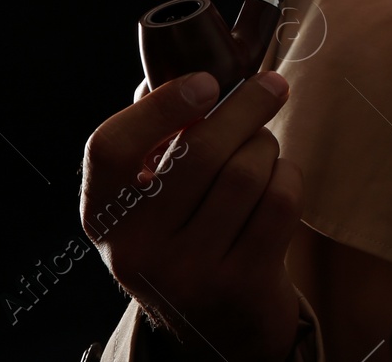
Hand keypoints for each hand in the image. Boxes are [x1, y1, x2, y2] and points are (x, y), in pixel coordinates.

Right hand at [81, 69, 302, 361]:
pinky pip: (278, 202)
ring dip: (266, 146)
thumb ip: (155, 135)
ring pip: (245, 173)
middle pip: (198, 153)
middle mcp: (136, 249)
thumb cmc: (184, 235)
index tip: (206, 81)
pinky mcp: (240, 284)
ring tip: (263, 148)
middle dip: (245, 107)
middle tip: (271, 85)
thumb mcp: (150, 197)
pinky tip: (277, 180)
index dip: (160, 106)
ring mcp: (188, 273)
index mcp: (104, 214)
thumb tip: (182, 66)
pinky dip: (287, 177)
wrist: (215, 326)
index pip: (111, 149)